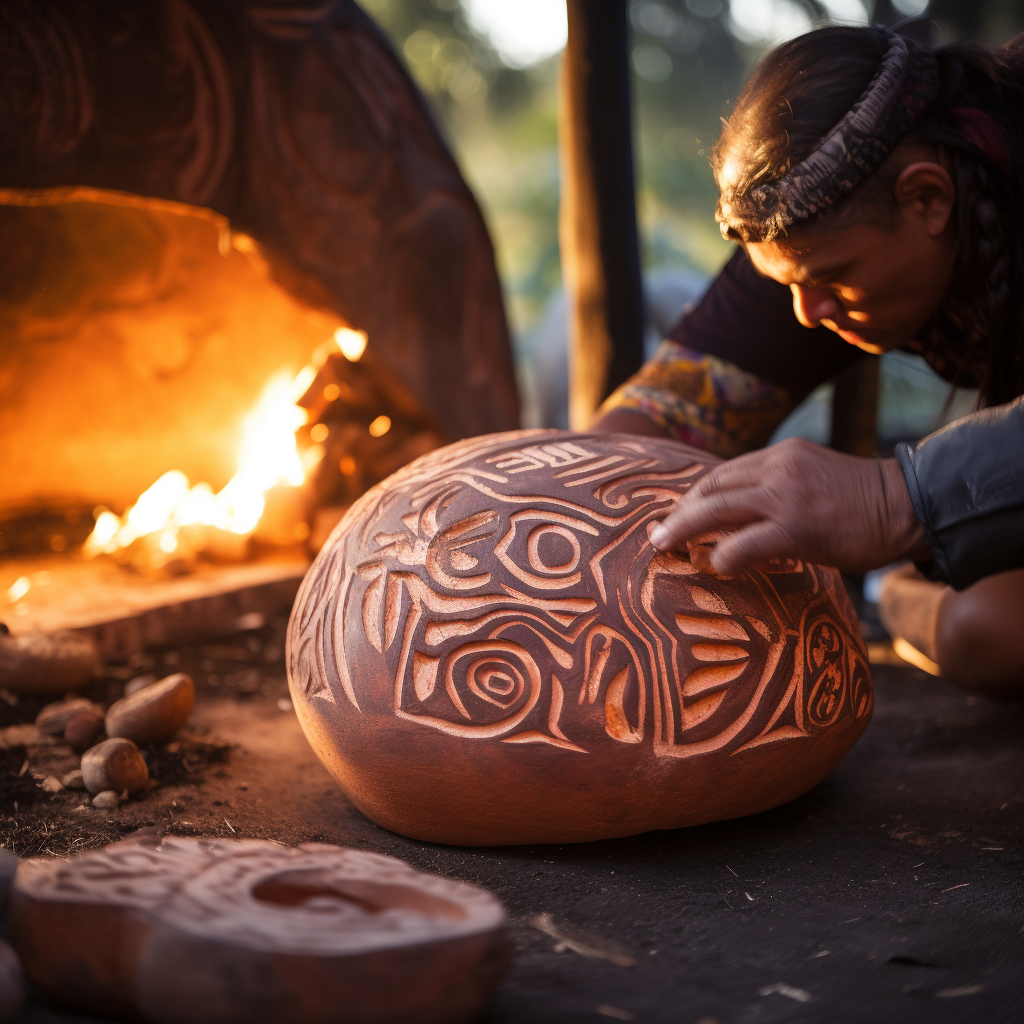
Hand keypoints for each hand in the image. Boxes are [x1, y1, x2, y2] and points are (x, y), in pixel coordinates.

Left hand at [647, 438, 929, 573]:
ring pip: (716, 509)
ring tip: (663, 547)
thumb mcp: (811, 478)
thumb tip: (737, 518)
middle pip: (710, 487)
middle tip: (657, 534)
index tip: (676, 517)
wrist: (908, 506)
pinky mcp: (797, 527)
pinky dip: (722, 555)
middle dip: (678, 512)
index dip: (693, 497)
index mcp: (779, 456)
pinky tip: (714, 566)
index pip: (722, 474)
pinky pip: (745, 543)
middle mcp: (777, 468)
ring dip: (683, 529)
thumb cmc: (861, 503)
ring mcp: (786, 496)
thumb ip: (774, 489)